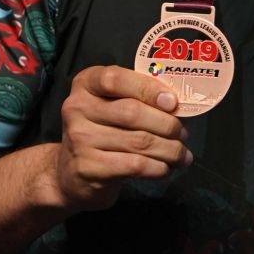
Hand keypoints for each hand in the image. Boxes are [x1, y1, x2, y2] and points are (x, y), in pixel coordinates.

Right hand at [54, 65, 191, 211]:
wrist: (70, 174)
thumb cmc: (102, 132)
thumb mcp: (112, 106)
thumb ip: (138, 98)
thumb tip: (178, 105)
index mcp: (86, 84)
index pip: (117, 79)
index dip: (148, 89)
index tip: (173, 103)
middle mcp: (77, 108)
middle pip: (132, 112)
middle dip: (167, 124)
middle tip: (183, 134)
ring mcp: (80, 139)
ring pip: (139, 141)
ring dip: (169, 149)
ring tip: (182, 155)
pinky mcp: (87, 167)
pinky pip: (134, 165)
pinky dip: (158, 168)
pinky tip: (166, 169)